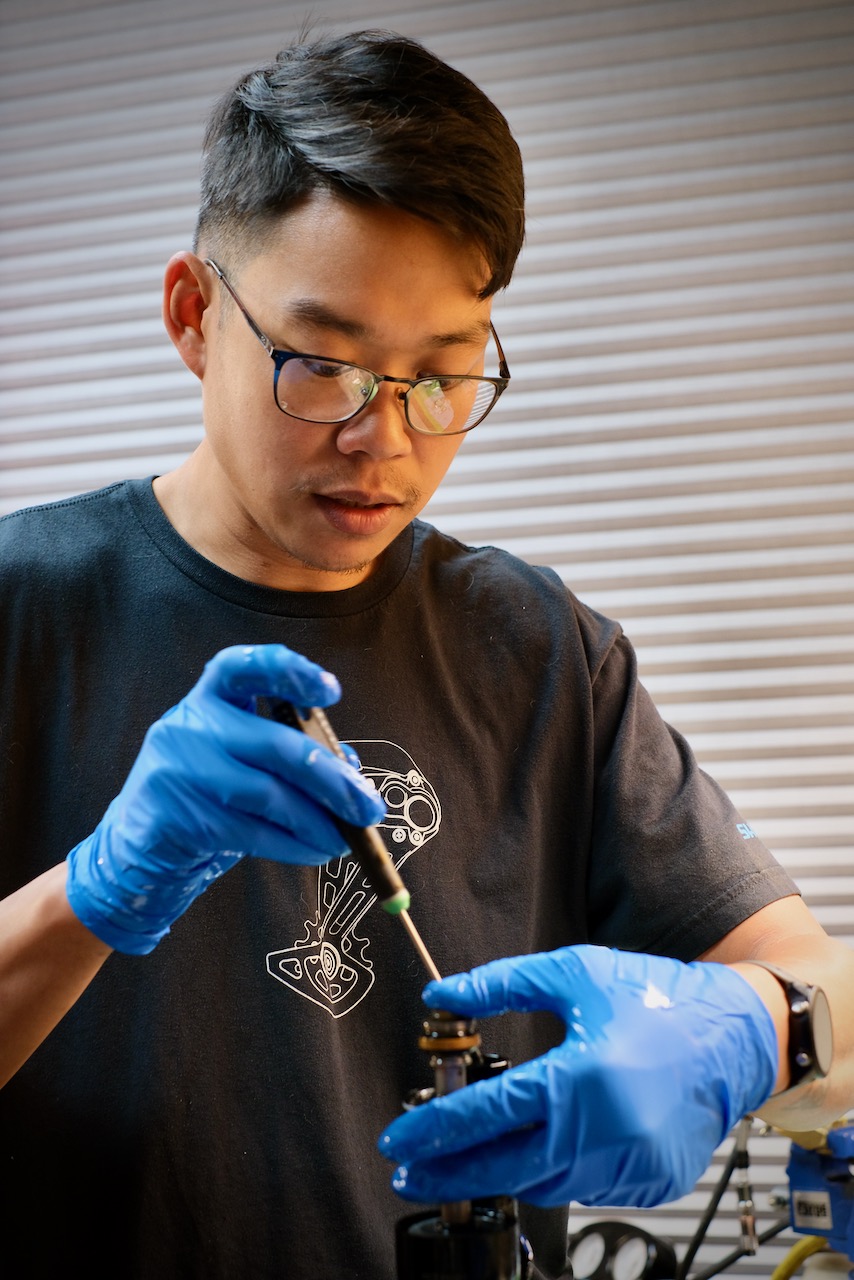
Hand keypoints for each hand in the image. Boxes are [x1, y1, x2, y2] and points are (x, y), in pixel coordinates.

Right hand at [66, 644, 383, 954]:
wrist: (141, 842)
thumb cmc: (207, 791)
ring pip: (267, 795)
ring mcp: (178, 770)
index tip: (330, 691)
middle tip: (368, 807)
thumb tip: (350, 770)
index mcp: (209, 698)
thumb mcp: (242, 759)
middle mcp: (189, 725)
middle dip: (332, 779)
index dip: (287, 671)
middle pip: (275, 744)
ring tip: (346, 838)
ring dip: (318, 821)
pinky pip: (253, 832)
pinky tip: (317, 850)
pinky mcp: (178, 817)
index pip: (241, 667)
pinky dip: (294, 845)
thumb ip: (291, 754)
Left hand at [378, 945, 776, 1208]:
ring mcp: (628, 1167)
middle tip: (410, 1173)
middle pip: (505, 1169)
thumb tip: (442, 997)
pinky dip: (554, 1170)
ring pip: (543, 1184)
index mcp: (580, 1077)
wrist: (732, 1035)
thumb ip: (500, 986)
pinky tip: (539, 1148)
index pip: (487, 1113)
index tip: (399, 1139)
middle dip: (449, 1174)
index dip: (435, 1128)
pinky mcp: (646, 1185)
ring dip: (501, 1172)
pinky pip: (583, 1187)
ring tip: (466, 1159)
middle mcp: (604, 1132)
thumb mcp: (573, 974)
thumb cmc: (655, 998)